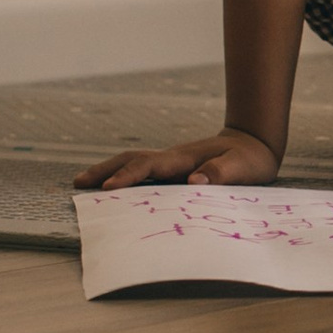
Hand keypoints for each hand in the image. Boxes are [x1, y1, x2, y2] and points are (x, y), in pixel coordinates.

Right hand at [75, 129, 280, 191]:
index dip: (130, 176)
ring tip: (82, 182)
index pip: (151, 165)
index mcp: (186, 158)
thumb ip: (222, 173)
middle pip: (132, 159)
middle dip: (105, 170)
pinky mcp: (172, 168)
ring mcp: (170, 161)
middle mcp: (173, 157)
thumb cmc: (250, 160)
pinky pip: (142, 170)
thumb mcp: (244, 167)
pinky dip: (122, 175)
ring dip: (108, 170)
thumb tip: (194, 180)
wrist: (254, 143)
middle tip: (79, 183)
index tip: (109, 188)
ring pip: (133, 162)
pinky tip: (110, 186)